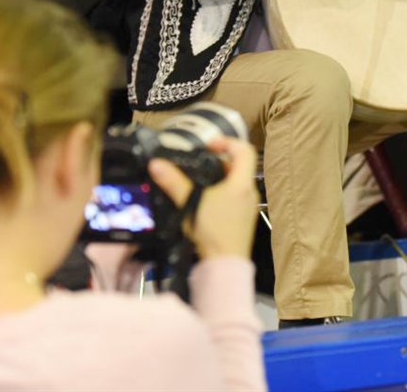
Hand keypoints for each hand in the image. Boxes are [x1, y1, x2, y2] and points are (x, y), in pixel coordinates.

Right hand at [149, 137, 259, 259]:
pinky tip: (204, 202)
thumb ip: (173, 182)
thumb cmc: (213, 233)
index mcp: (242, 183)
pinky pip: (235, 198)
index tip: (209, 145)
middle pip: (240, 166)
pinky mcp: (243, 220)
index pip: (244, 150)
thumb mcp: (190, 203)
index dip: (227, 142)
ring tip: (199, 182)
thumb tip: (157, 165)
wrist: (225, 265)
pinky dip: (221, 193)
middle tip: (201, 162)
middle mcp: (249, 193)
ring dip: (219, 178)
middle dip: (219, 161)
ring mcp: (248, 207)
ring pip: (237, 183)